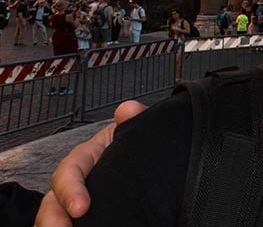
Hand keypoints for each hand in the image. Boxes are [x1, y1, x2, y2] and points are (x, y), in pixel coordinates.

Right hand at [35, 101, 146, 225]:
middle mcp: (75, 181)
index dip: (71, 189)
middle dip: (52, 220)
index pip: (69, 171)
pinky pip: (71, 226)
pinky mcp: (84, 217)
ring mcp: (75, 201)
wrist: (147, 158)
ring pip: (55, 218)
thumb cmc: (133, 143)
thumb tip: (128, 110)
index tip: (81, 208)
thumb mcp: (134, 130)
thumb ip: (134, 120)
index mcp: (86, 157)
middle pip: (52, 202)